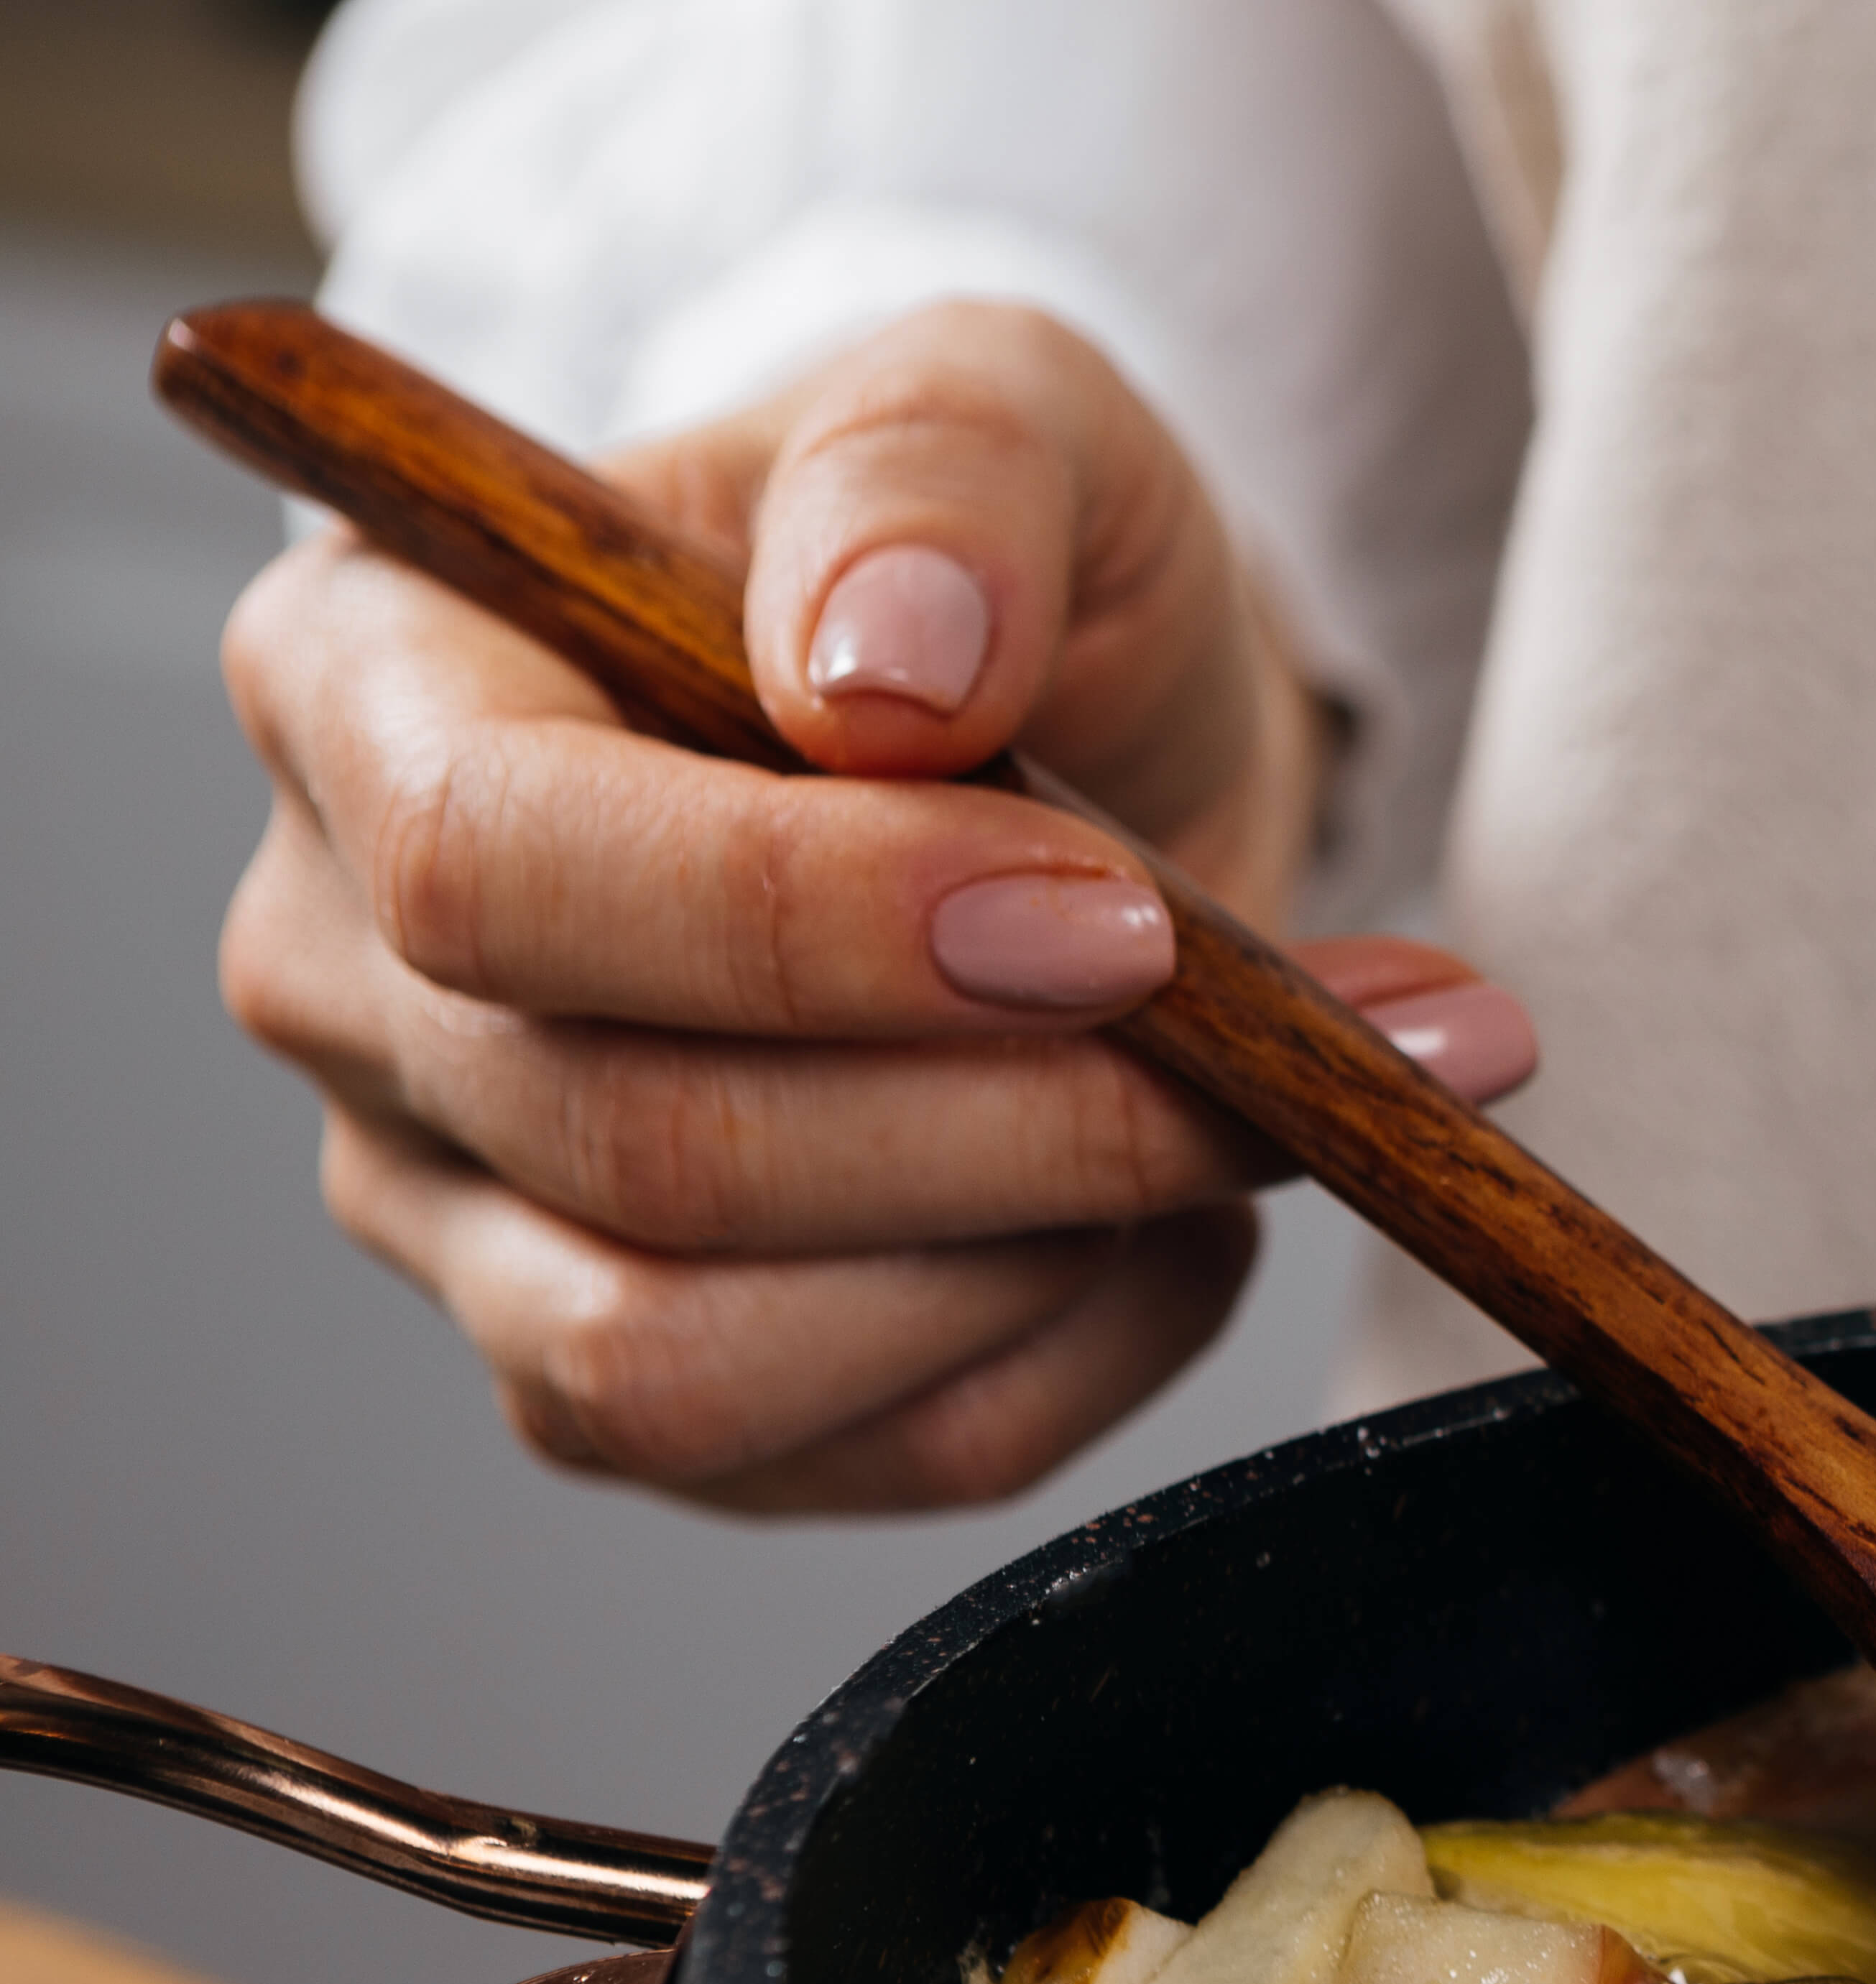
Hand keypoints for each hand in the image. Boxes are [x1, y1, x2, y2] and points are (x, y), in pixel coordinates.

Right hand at [212, 301, 1534, 1512]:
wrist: (1066, 735)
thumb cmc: (995, 566)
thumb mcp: (1009, 408)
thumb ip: (941, 473)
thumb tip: (885, 669)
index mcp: (362, 681)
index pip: (498, 870)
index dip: (812, 928)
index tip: (1122, 922)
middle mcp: (345, 970)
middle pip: (637, 1149)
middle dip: (1020, 1121)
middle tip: (1305, 1044)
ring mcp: (454, 1208)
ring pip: (697, 1367)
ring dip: (1041, 1258)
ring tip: (1254, 1121)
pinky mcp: (613, 1384)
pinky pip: (855, 1458)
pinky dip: (1077, 1358)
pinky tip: (1184, 1219)